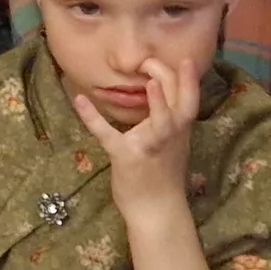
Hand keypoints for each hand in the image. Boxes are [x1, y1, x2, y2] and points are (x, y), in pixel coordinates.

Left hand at [72, 54, 201, 227]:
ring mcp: (150, 146)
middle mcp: (170, 135)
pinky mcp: (126, 157)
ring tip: (151, 82)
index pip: (190, 97)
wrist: (157, 210)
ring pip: (160, 123)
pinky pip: (109, 135)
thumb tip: (161, 91)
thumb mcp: (173, 142)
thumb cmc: (162, 174)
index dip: (189, 77)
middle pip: (179, 101)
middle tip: (150, 60)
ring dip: (157, 104)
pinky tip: (79, 101)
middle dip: (168, 77)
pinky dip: (93, 119)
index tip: (183, 59)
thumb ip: (169, 118)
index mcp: (179, 129)